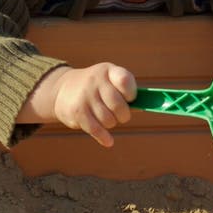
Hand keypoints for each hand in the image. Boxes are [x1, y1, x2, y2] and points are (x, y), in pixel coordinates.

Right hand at [19, 63, 136, 147]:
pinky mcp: (77, 112)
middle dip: (124, 115)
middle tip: (121, 116)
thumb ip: (126, 91)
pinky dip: (104, 138)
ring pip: (108, 120)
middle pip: (118, 105)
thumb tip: (149, 105)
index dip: (131, 93)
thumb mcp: (110, 81)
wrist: (63, 89)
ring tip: (107, 119)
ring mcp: (85, 96)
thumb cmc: (97, 88)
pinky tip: (109, 141)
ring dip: (111, 124)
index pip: (125, 80)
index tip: (130, 99)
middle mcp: (95, 81)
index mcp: (108, 71)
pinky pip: (96, 129)